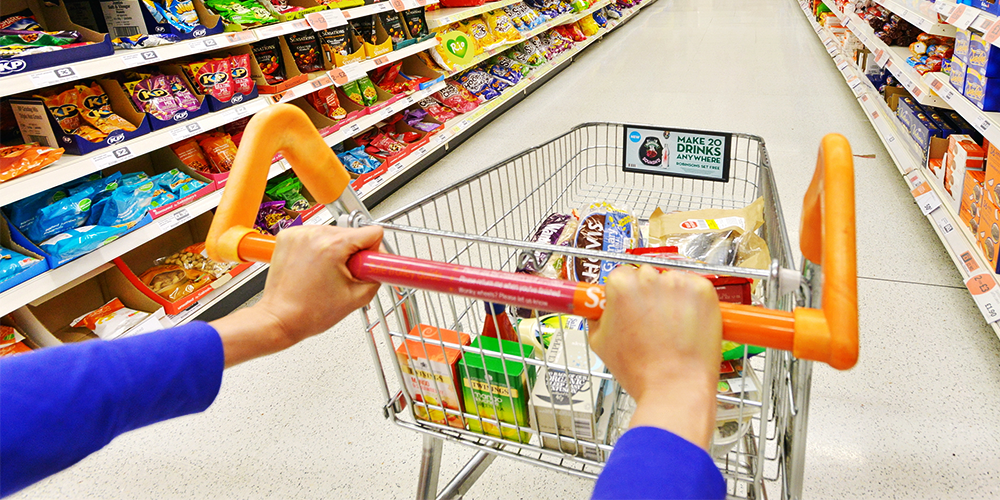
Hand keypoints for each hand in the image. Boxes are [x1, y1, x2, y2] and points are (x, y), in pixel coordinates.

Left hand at [211, 225, 382, 366]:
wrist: (280, 318)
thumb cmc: (309, 313)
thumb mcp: (357, 297)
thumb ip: (377, 276)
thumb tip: (382, 265)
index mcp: (333, 245)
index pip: (373, 232)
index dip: (375, 252)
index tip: (367, 266)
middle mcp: (315, 234)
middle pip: (352, 233)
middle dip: (353, 254)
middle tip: (343, 276)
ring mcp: (299, 233)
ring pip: (333, 234)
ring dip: (335, 251)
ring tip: (325, 274)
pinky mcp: (288, 236)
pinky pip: (314, 235)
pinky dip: (317, 249)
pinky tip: (313, 268)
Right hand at [588, 265, 721, 448]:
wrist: (676, 388)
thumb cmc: (640, 371)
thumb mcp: (600, 344)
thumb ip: (598, 317)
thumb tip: (600, 308)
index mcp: (621, 286)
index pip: (620, 275)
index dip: (625, 293)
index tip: (630, 305)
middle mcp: (650, 278)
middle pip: (647, 275)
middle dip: (648, 294)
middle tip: (651, 321)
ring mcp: (679, 283)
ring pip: (672, 281)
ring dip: (672, 296)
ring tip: (672, 327)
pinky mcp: (703, 291)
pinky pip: (695, 287)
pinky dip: (693, 301)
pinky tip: (688, 324)